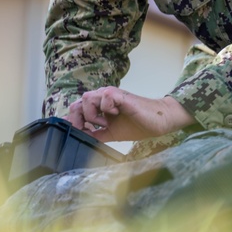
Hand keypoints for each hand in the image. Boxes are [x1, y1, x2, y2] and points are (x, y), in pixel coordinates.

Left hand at [66, 87, 194, 142]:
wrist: (158, 122)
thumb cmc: (137, 125)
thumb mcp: (111, 133)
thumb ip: (96, 134)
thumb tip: (80, 137)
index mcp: (98, 105)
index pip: (76, 108)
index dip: (73, 121)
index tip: (78, 133)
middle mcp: (102, 97)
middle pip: (77, 103)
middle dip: (78, 120)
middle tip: (90, 130)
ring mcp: (110, 94)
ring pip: (86, 98)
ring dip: (92, 115)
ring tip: (105, 124)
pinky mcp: (119, 95)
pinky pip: (104, 97)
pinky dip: (106, 109)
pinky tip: (115, 115)